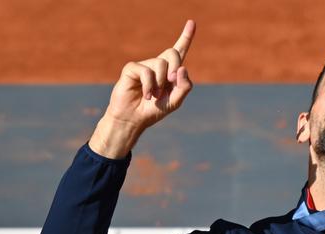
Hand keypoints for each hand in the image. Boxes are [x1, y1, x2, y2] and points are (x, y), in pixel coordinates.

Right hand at [89, 20, 195, 157]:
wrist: (134, 119)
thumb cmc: (154, 110)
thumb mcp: (175, 101)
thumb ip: (184, 87)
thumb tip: (182, 68)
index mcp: (170, 71)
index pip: (179, 51)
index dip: (186, 37)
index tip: (192, 22)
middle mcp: (157, 65)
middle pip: (173, 53)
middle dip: (175, 68)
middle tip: (170, 83)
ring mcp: (144, 65)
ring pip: (160, 63)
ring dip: (160, 83)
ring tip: (153, 95)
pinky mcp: (131, 69)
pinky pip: (146, 71)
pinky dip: (149, 86)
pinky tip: (146, 95)